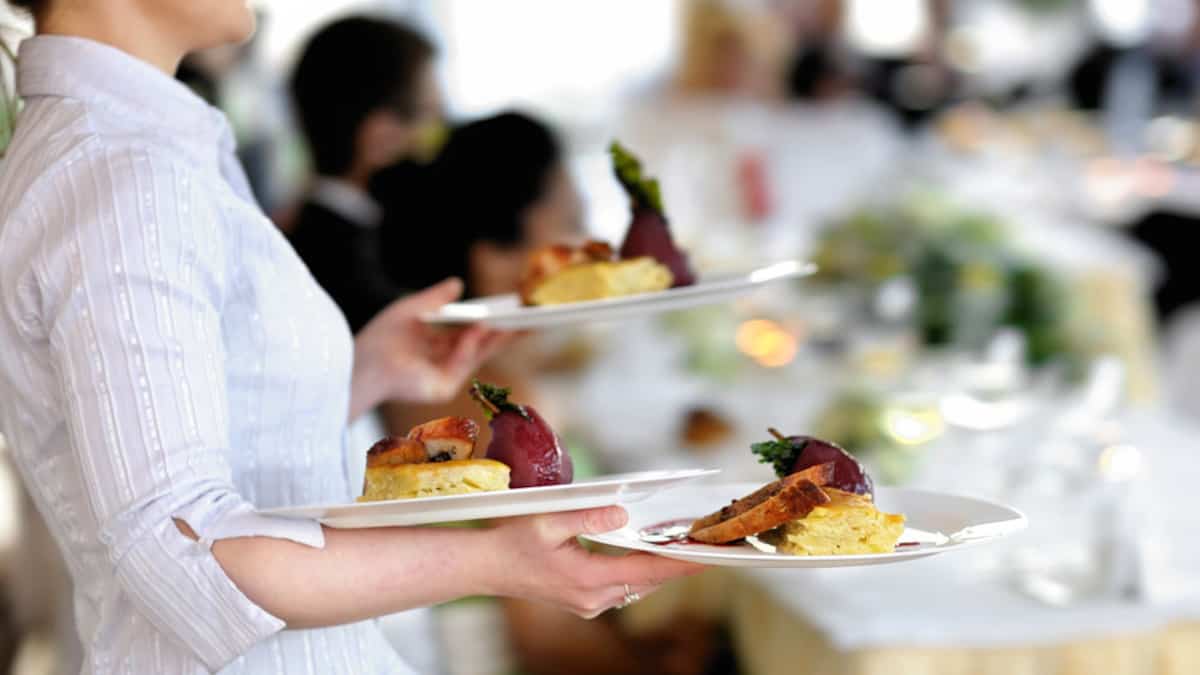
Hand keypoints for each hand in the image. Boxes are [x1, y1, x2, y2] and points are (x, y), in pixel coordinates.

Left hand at [350, 278, 513, 418]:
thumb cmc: (380, 338)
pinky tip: (483, 326)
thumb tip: (459, 282)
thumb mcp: (412, 308)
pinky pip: (463, 362)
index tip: (511, 312)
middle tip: (530, 319)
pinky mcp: (443, 387)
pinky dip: (473, 343)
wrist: (362, 364)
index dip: (490, 323)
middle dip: (505, 334)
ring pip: (478, 355)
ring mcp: (444, 376)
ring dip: (496, 337)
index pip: (468, 334)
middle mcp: (442, 362)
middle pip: (480, 346)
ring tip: (515, 318)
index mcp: (434, 345)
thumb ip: (435, 297)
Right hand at [483, 506, 705, 618]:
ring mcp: (589, 604)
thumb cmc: (511, 541)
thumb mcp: (548, 521)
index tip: (707, 554)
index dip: (681, 562)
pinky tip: (649, 557)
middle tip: (706, 545)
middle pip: (649, 581)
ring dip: (660, 569)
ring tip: (684, 548)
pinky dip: (640, 573)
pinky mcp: (584, 603)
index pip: (648, 570)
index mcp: (588, 578)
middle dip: (678, 564)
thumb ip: (587, 516)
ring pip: (638, 587)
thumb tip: (622, 513)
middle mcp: (593, 598)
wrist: (485, 567)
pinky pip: (623, 589)